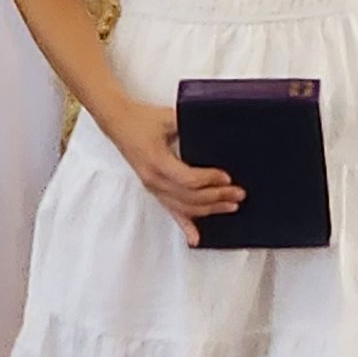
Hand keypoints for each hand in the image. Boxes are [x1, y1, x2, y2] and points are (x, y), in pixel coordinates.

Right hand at [108, 100, 244, 245]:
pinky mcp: (154, 190)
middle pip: (190, 197)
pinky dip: (185, 225)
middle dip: (217, 197)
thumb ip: (190, 126)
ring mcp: (153, 188)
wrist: (118, 123)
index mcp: (157, 162)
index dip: (209, 180)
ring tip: (230, 207)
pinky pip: (172, 211)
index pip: (188, 179)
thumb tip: (217, 129)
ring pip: (184, 207)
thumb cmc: (141, 119)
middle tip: (238, 194)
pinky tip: (195, 238)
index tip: (228, 177)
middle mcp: (154, 180)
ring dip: (209, 210)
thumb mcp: (168, 118)